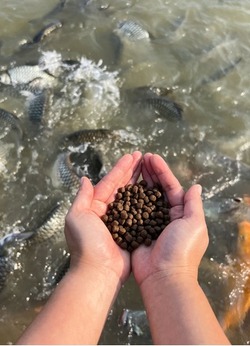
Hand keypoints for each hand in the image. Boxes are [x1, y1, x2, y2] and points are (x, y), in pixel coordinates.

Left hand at [64, 151, 141, 283]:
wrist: (99, 272)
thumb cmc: (86, 243)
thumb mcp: (77, 217)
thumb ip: (82, 197)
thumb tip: (85, 179)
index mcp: (95, 206)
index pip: (110, 182)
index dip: (121, 168)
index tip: (133, 155)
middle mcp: (108, 211)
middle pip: (122, 186)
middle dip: (132, 171)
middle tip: (144, 157)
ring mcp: (121, 221)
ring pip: (132, 197)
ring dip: (140, 182)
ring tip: (150, 169)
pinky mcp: (132, 231)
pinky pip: (140, 212)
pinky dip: (146, 200)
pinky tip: (154, 191)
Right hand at [132, 153, 208, 286]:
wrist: (163, 276)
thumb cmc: (181, 249)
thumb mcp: (194, 224)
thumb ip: (194, 204)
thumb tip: (195, 186)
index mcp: (181, 212)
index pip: (171, 186)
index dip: (162, 171)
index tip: (151, 157)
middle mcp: (165, 215)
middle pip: (156, 188)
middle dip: (149, 172)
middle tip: (140, 157)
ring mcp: (149, 221)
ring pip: (144, 196)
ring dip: (139, 181)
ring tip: (132, 166)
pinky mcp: (136, 229)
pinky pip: (132, 209)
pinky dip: (128, 197)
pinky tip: (122, 186)